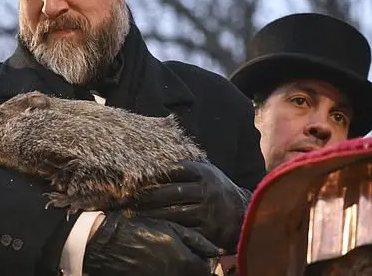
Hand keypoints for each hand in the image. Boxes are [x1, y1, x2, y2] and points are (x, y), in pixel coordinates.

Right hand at [83, 212, 221, 275]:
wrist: (109, 243)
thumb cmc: (140, 230)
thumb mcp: (170, 228)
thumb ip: (196, 240)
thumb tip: (216, 251)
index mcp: (185, 260)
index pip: (204, 270)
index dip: (203, 265)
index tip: (198, 259)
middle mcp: (176, 275)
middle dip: (193, 270)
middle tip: (184, 261)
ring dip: (180, 272)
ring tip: (169, 263)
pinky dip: (166, 275)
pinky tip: (158, 268)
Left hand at [133, 160, 251, 252]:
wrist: (244, 212)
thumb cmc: (216, 189)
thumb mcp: (206, 171)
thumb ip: (186, 163)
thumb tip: (161, 142)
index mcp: (203, 173)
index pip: (174, 170)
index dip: (154, 173)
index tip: (135, 176)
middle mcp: (205, 190)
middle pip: (170, 192)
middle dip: (146, 196)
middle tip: (127, 198)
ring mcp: (207, 211)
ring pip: (173, 212)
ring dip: (151, 214)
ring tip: (133, 213)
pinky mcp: (208, 229)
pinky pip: (183, 228)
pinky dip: (166, 228)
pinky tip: (152, 227)